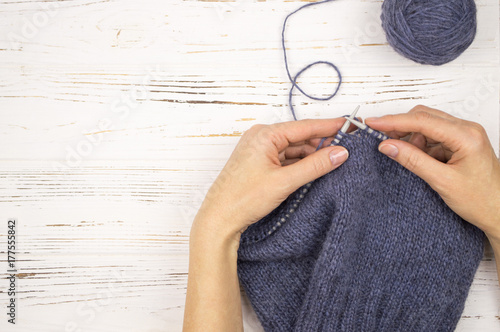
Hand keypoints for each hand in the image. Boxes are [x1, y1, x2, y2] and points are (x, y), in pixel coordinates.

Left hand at [190, 118, 349, 246]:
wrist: (219, 218)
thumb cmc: (243, 198)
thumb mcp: (285, 181)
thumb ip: (315, 166)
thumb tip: (339, 153)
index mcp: (265, 135)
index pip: (304, 127)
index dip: (329, 127)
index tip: (349, 125)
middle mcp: (260, 138)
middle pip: (299, 137)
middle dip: (321, 144)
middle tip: (345, 151)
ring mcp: (258, 151)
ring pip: (293, 149)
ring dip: (310, 156)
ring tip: (332, 163)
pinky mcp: (258, 164)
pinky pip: (284, 159)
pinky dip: (299, 164)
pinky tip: (313, 171)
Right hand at [366, 106, 499, 240]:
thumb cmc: (481, 200)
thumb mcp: (442, 181)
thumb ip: (413, 160)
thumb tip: (388, 145)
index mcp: (466, 136)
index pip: (422, 121)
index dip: (393, 121)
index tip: (373, 123)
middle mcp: (467, 130)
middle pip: (423, 117)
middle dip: (399, 126)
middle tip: (378, 137)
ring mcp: (464, 135)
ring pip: (427, 125)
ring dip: (409, 136)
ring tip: (398, 153)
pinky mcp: (459, 143)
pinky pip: (432, 136)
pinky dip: (418, 144)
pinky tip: (413, 157)